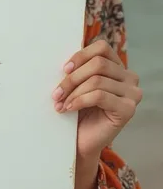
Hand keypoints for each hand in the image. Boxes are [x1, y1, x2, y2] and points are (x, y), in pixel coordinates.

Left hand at [52, 39, 141, 158]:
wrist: (82, 141)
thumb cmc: (79, 110)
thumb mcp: (78, 84)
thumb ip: (79, 68)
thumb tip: (67, 60)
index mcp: (118, 67)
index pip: (102, 48)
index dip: (81, 56)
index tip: (64, 69)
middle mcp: (130, 78)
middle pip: (98, 64)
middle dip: (73, 78)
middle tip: (56, 93)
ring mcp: (132, 94)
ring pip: (97, 80)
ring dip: (73, 92)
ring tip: (60, 103)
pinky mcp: (128, 109)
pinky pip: (99, 96)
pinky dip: (80, 100)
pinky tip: (69, 108)